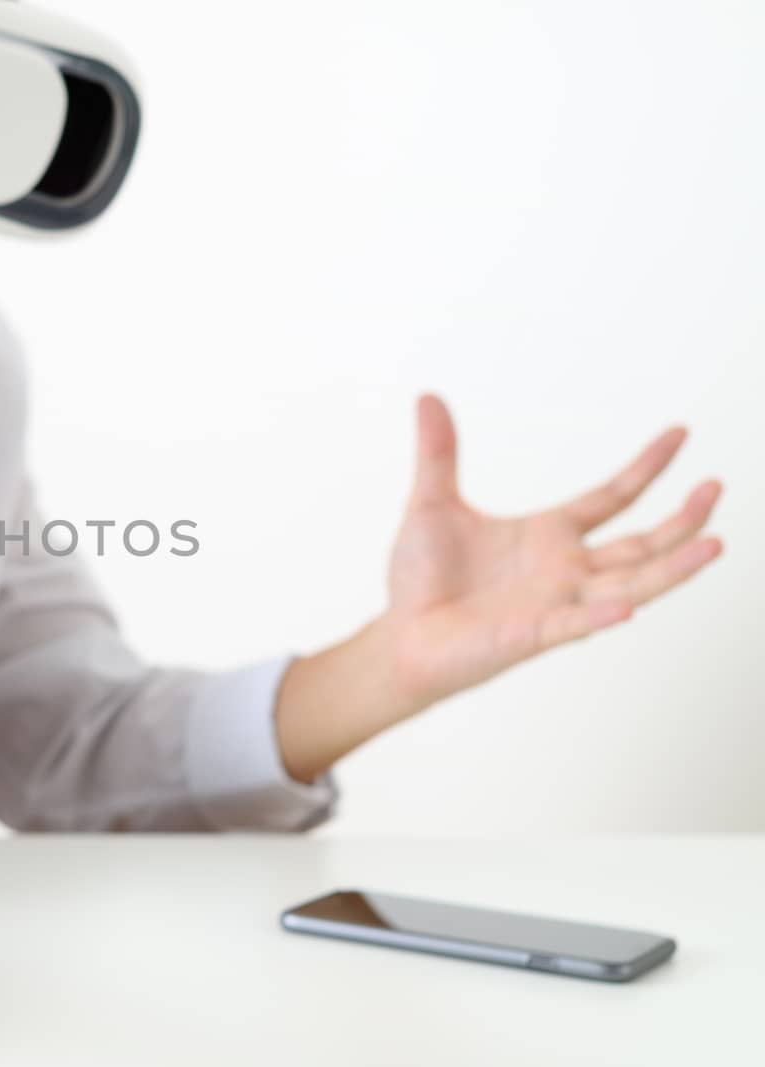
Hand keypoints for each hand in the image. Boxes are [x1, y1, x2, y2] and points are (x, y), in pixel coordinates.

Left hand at [386, 395, 722, 708]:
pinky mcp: (533, 635)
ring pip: (631, 585)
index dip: (647, 467)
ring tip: (716, 544)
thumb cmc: (420, 579)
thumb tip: (428, 398)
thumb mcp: (432, 503)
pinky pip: (575, 624)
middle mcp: (565, 569)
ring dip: (673, 568)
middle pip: (641, 543)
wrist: (399, 636)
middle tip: (717, 486)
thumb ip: (437, 453)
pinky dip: (601, 616)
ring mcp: (556, 603)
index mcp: (548, 535)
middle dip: (682, 519)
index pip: (613, 497)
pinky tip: (629, 606)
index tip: (681, 433)